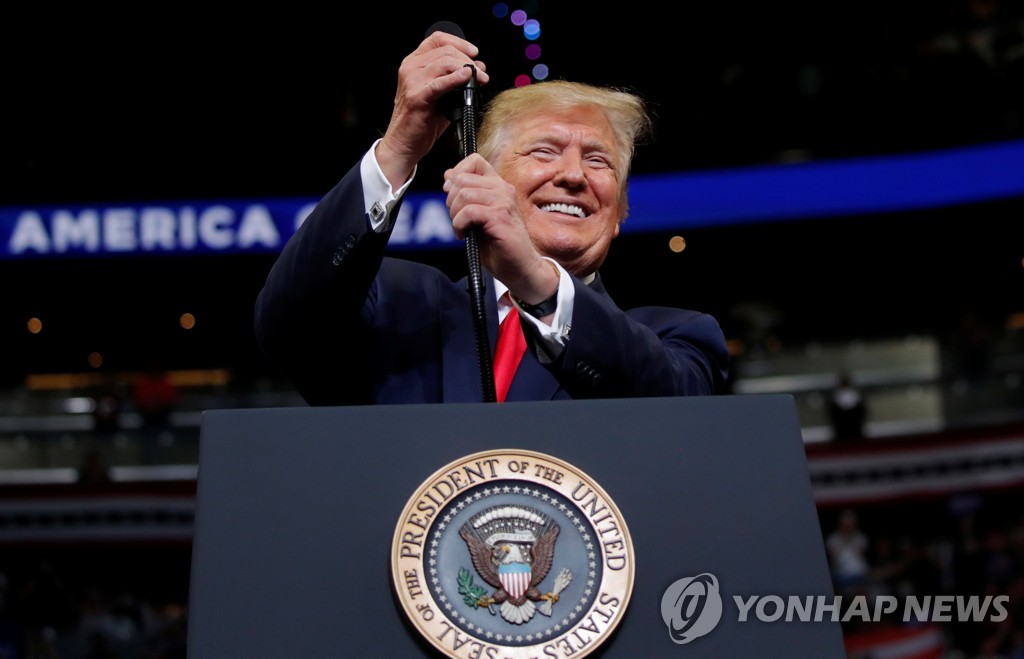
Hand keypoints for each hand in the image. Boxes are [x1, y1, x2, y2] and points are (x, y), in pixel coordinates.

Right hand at [376, 31, 488, 189]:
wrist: (403, 143)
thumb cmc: (420, 120)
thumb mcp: (438, 93)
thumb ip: (454, 78)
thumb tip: (477, 67)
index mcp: (414, 63)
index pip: (437, 39)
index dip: (459, 42)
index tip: (474, 52)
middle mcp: (410, 68)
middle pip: (445, 51)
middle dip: (469, 60)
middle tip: (482, 73)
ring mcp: (412, 81)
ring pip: (445, 63)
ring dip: (468, 69)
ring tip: (480, 79)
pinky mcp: (417, 97)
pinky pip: (440, 83)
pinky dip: (456, 79)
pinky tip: (467, 79)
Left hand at [444, 154, 558, 303]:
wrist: (520, 268)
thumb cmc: (499, 245)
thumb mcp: (478, 216)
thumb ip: (466, 196)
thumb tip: (448, 176)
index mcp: (498, 186)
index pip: (474, 160)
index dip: (457, 173)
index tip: (452, 193)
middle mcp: (503, 189)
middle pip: (462, 179)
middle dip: (451, 200)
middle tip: (458, 219)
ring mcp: (503, 202)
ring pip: (464, 194)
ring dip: (455, 214)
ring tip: (461, 229)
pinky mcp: (500, 217)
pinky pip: (469, 211)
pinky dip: (460, 225)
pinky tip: (465, 235)